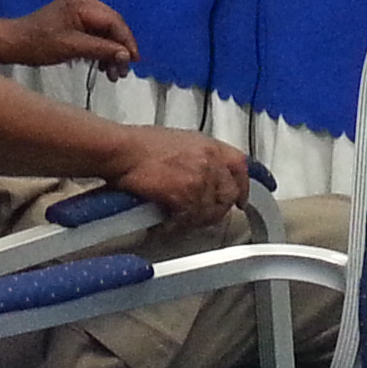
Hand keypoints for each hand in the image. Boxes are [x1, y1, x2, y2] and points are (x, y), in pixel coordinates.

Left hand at [0, 0, 138, 72]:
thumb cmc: (39, 44)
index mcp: (84, 4)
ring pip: (105, 31)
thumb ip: (102, 49)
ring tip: (112, 74)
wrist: (14, 42)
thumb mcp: (73, 48)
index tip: (134, 62)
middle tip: (122, 73)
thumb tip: (127, 56)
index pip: (115, 22)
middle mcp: (85, 1)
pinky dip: (100, 48)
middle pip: (113, 26)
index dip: (127, 43)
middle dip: (119, 50)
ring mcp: (80, 8)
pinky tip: (102, 65)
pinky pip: (95, 32)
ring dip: (110, 52)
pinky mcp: (75, 17)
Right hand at [111, 130, 250, 230]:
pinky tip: (168, 225)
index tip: (242, 198)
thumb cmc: (140, 145)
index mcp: (209, 146)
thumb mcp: (180, 141)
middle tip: (204, 215)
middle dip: (219, 207)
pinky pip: (190, 219)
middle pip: (229, 194)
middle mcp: (210, 162)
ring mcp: (200, 180)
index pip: (241, 166)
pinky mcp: (185, 196)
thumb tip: (202, 173)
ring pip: (211, 211)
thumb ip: (198, 157)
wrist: (123, 151)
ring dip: (197, 220)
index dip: (243, 185)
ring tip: (181, 221)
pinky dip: (179, 226)